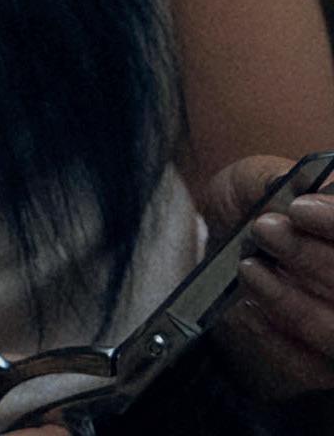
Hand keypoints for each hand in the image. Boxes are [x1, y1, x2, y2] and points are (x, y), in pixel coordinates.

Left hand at [204, 153, 333, 399]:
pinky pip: (308, 364)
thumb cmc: (249, 206)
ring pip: (333, 329)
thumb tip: (287, 187)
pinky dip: (276, 336)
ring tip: (249, 269)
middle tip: (264, 230)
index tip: (299, 209)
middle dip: (310, 256)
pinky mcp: (323, 366)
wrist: (223, 246)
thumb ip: (274, 180)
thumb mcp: (254, 178)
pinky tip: (250, 305)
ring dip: (290, 300)